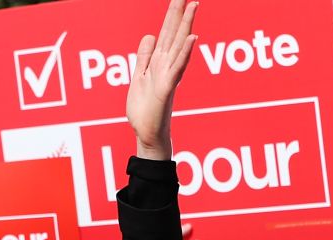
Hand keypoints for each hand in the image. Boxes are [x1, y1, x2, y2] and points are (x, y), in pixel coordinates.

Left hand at [125, 0, 197, 159]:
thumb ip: (144, 57)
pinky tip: (192, 39)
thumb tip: (149, 35)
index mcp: (158, 63)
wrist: (147, 134)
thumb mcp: (138, 78)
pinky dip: (185, 53)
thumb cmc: (144, 111)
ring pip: (178, 46)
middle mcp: (166, 66)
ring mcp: (168, 76)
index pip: (166, 33)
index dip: (171, 15)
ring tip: (194, 5)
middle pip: (174, 34)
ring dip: (187, 26)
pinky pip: (177, 68)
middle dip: (180, 13)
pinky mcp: (167, 88)